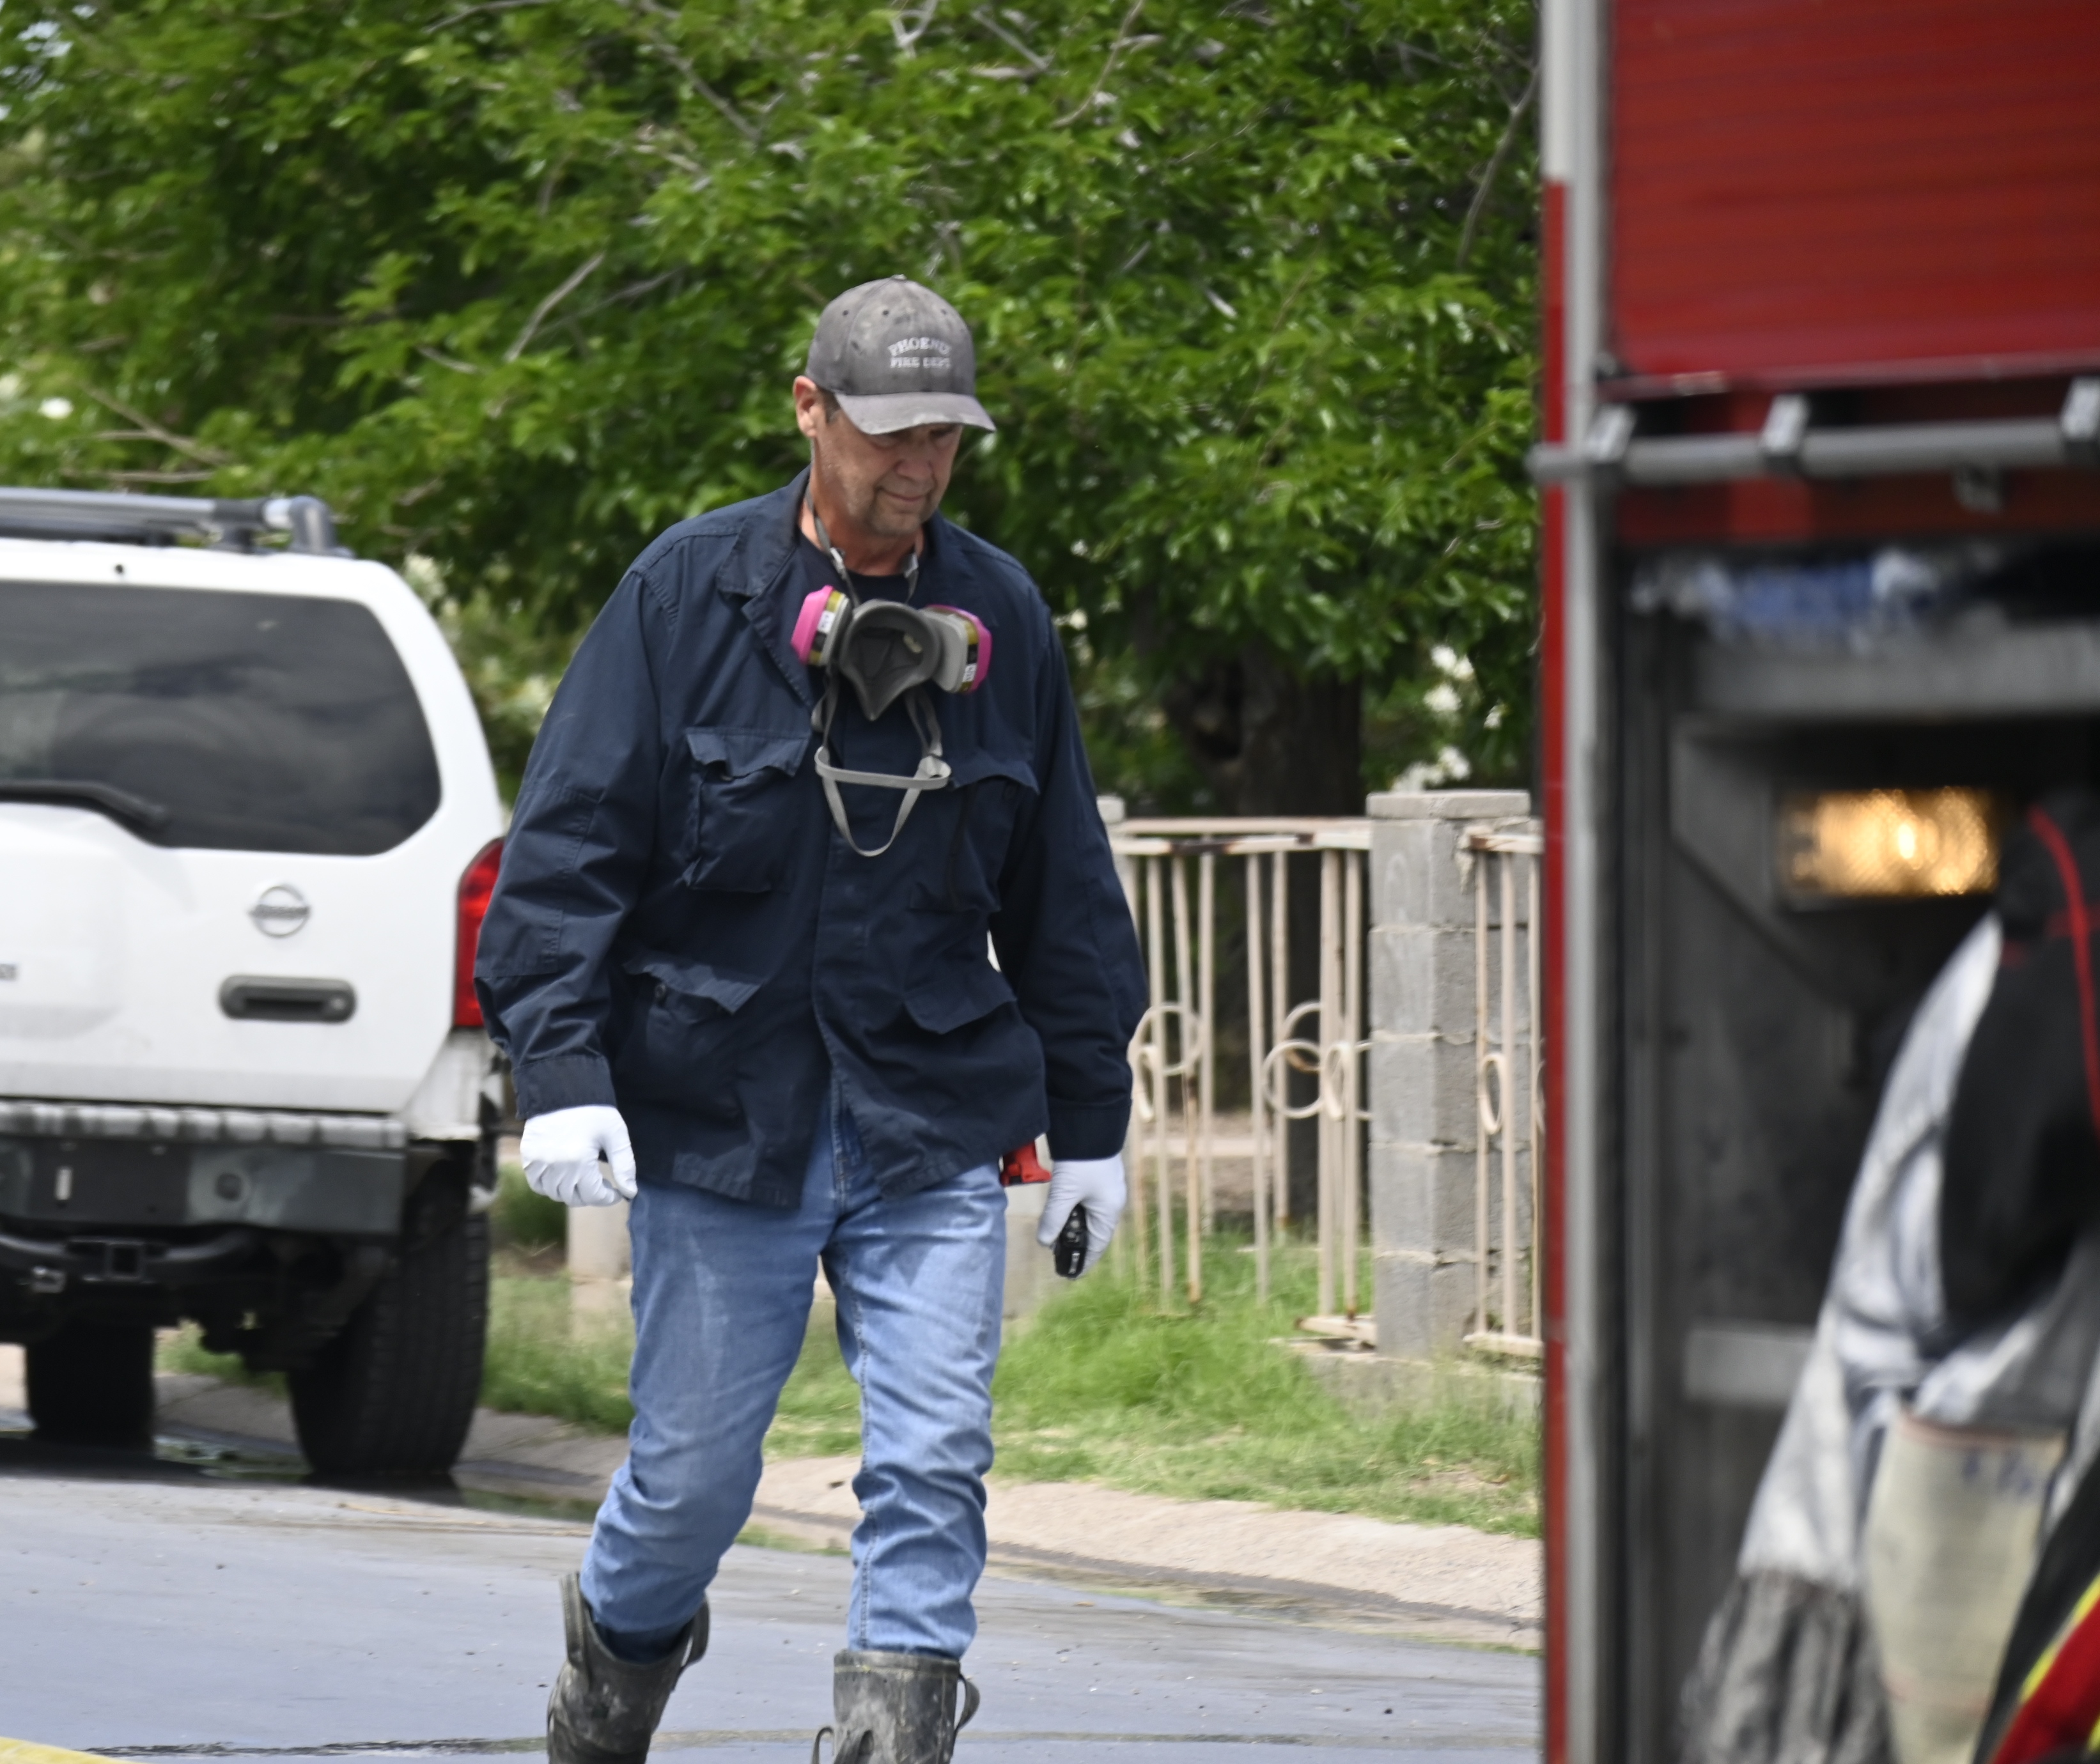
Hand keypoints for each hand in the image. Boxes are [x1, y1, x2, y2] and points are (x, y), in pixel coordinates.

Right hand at [520, 1105, 636, 1206]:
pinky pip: (537, 1184)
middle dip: (591, 1195)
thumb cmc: (593, 1110)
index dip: (608, 1198)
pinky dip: (549, 1187)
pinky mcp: (528, 1157)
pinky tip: (562, 1177)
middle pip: (574, 1198)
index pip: (594, 1196)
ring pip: (555, 1194)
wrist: (561, 1089)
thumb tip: (630, 1192)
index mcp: (579, 1161)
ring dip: (571, 1193)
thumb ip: (624, 1165)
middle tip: (600, 1185)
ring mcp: (539, 1163)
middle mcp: (556, 1166)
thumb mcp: (615, 1134)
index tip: (617, 1192)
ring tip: (583, 1181)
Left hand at [1036, 1153, 1124, 1276]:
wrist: (1090, 1127)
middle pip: (1092, 1233)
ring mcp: (1105, 1191)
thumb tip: (1044, 1243)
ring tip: (1053, 1234)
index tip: (1071, 1275)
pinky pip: (1085, 1204)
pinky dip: (1072, 1211)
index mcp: (1108, 1213)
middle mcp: (1110, 1205)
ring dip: (1070, 1226)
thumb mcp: (1064, 1194)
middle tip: (1055, 1252)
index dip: (1083, 1261)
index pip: (1096, 1247)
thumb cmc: (1083, 1163)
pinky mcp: (1097, 1179)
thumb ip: (1053, 1220)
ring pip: (1087, 1217)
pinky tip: (1060, 1211)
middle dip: (1074, 1243)